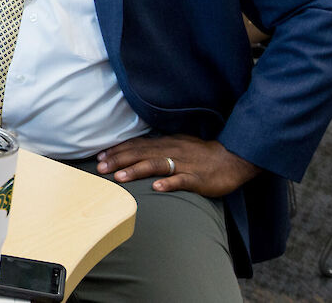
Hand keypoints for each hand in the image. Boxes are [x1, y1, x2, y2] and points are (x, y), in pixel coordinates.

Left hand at [96, 134, 261, 196]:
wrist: (232, 159)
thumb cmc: (201, 154)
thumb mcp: (177, 146)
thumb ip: (157, 148)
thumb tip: (133, 151)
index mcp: (166, 143)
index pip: (137, 145)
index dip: (117, 150)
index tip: (99, 157)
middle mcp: (172, 151)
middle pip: (141, 153)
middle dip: (119, 160)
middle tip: (100, 168)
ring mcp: (184, 164)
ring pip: (156, 164)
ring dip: (136, 170)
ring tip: (119, 177)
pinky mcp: (198, 178)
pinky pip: (182, 180)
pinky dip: (169, 183)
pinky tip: (157, 188)